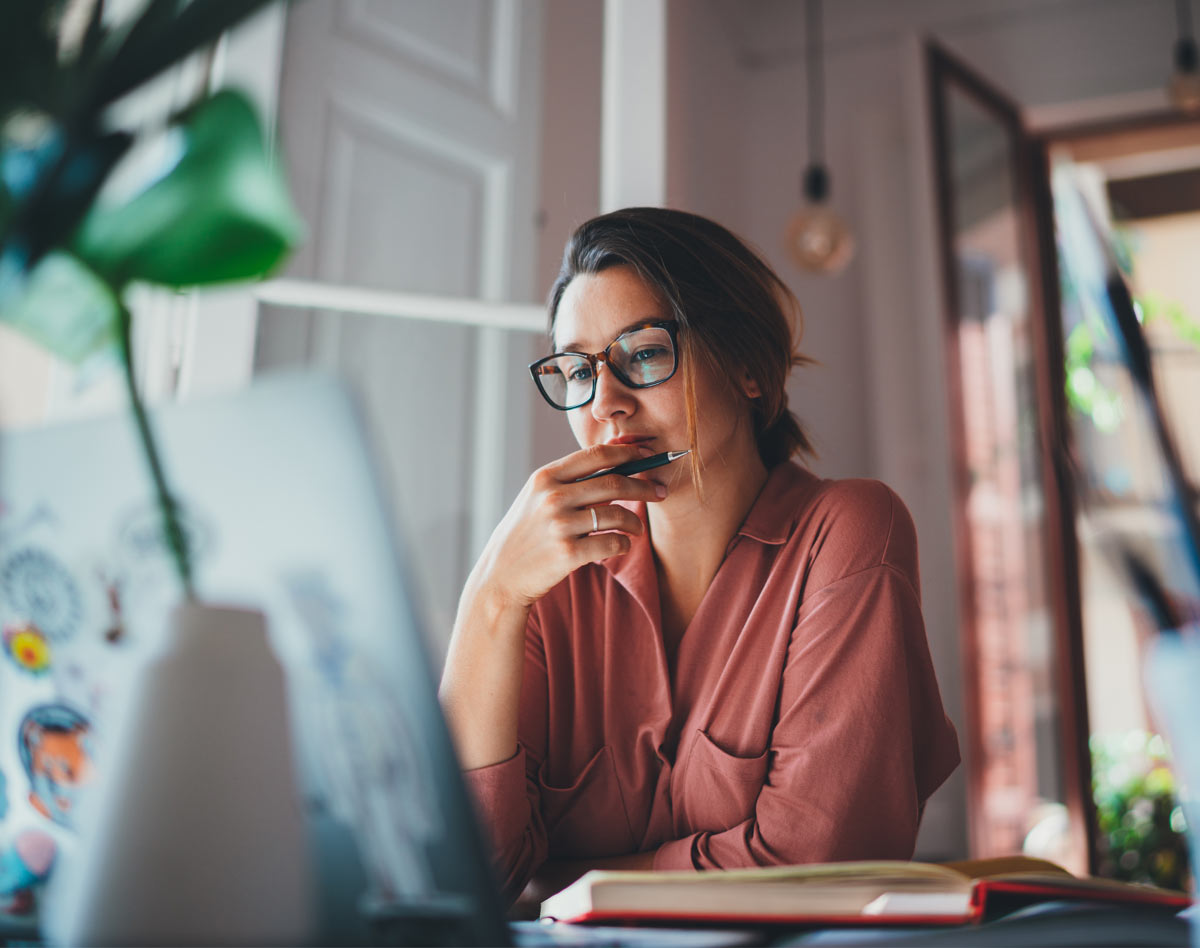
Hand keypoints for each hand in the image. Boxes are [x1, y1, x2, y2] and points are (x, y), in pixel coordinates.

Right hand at [473, 443, 667, 609]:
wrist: (501, 576)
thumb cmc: (526, 534)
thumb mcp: (537, 497)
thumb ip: (570, 479)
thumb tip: (616, 457)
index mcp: (545, 477)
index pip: (596, 455)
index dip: (628, 452)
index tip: (649, 454)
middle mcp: (552, 497)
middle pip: (614, 483)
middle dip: (644, 486)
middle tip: (660, 492)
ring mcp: (560, 525)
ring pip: (617, 515)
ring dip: (636, 522)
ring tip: (638, 528)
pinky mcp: (568, 554)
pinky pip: (612, 544)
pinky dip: (624, 544)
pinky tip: (621, 545)